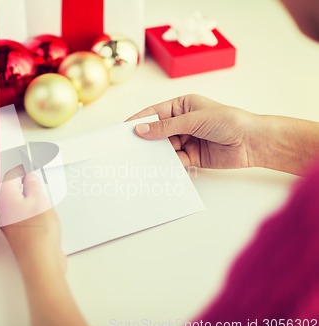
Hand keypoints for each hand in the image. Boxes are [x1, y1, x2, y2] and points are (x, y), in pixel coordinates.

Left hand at [0, 166, 64, 272]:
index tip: (26, 158)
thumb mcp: (39, 200)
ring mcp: (11, 222)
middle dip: (18, 177)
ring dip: (24, 190)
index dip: (18, 164)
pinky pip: (22, 212)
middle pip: (8, 187)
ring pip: (15, 200)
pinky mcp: (21, 232)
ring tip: (36, 182)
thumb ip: (33, 186)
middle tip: (28, 167)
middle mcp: (3, 210)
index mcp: (4, 198)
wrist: (41, 261)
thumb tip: (30, 178)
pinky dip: (29, 204)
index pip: (8, 174)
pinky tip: (40, 203)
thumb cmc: (37, 234)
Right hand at [127, 94, 258, 168]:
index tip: (124, 129)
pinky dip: (167, 164)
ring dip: (156, 153)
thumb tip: (141, 129)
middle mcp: (183, 122)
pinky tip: (158, 169)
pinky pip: (175, 161)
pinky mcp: (192, 156)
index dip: (140, 120)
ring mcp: (187, 139)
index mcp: (182, 106)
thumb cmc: (228, 121)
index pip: (155, 113)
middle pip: (158, 131)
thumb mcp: (193, 120)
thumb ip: (166, 127)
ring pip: (164, 147)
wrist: (252, 142)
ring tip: (141, 160)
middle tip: (129, 147)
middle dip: (146, 139)